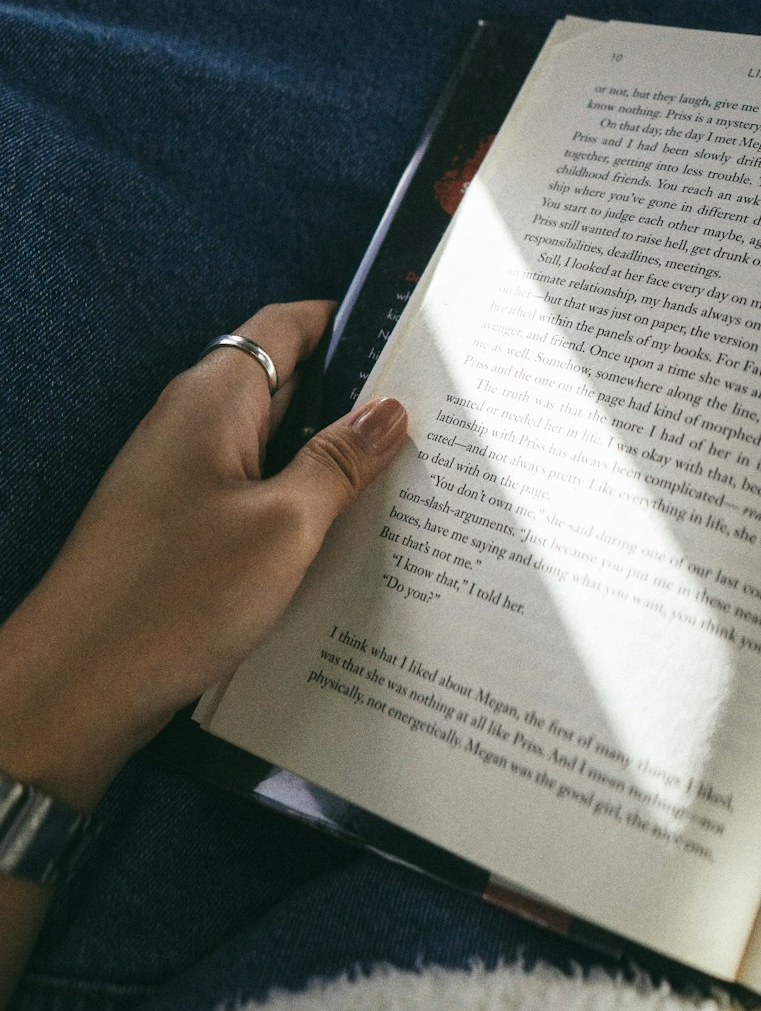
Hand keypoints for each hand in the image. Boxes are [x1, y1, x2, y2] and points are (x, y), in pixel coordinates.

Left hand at [0, 301, 407, 811]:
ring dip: (331, 462)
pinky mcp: (183, 529)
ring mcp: (184, 478)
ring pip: (275, 448)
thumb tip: (390, 409)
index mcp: (214, 400)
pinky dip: (300, 505)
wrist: (77, 685)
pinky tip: (346, 539)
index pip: (289, 326)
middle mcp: (193, 426)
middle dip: (355, 399)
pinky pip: (254, 496)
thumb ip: (340, 461)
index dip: (352, 324)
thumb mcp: (285, 527)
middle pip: (288, 385)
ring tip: (408, 481)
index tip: (416, 343)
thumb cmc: (174, 598)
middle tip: (434, 423)